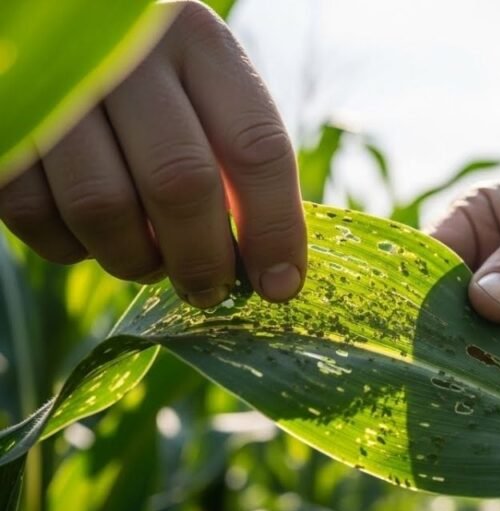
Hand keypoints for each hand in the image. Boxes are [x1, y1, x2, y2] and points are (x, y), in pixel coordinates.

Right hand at [0, 1, 305, 308]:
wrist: (49, 37)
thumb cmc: (154, 86)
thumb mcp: (206, 92)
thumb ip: (239, 160)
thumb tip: (272, 265)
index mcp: (198, 41)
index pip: (256, 147)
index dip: (274, 229)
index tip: (280, 285)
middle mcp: (128, 50)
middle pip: (180, 182)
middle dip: (202, 258)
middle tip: (211, 291)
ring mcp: (56, 83)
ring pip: (103, 206)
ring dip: (135, 260)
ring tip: (152, 263)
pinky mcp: (4, 122)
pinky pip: (36, 215)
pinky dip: (72, 248)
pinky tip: (93, 236)